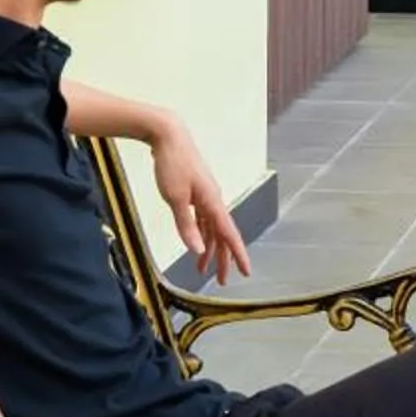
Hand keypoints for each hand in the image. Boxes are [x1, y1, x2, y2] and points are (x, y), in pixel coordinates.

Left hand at [151, 119, 250, 283]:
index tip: (246, 272)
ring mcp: (206, 196)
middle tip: (223, 280)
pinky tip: (197, 242)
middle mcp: (214, 200)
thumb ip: (187, 225)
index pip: (229, 234)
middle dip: (224, 259)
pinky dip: (202, 233)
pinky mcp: (196, 192)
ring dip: (210, 248)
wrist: (168, 135)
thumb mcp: (175, 198)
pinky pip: (204, 218)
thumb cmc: (172, 164)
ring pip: (212, 228)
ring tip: (202, 269)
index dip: (238, 255)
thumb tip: (198, 250)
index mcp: (213, 202)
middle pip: (223, 235)